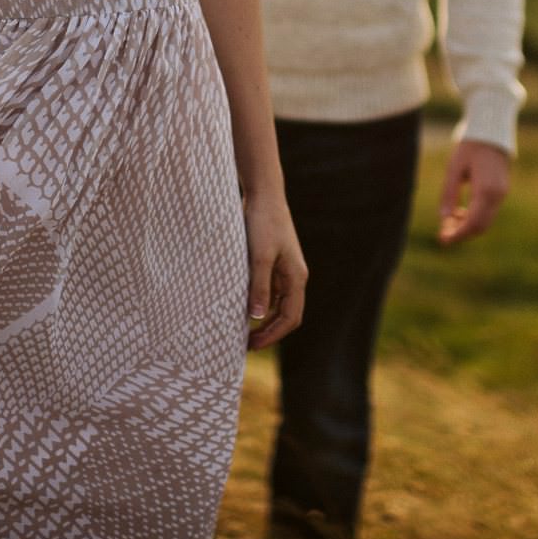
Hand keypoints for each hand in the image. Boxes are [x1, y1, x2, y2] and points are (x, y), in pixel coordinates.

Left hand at [241, 191, 306, 349]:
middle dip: (268, 332)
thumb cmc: (263, 222)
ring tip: (241, 330)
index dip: (273, 335)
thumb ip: (259, 286)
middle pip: (286, 315)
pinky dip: (258, 302)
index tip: (251, 344)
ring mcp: (284, 270)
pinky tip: (241, 306)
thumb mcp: (259, 256)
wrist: (264, 194)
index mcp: (296, 278)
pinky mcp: (273, 262)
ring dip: (263, 319)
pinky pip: (269, 290)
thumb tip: (258, 318)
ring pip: (278, 304)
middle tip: (244, 344)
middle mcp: (294, 277)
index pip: (291, 318)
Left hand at [437, 139, 509, 245]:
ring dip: (467, 225)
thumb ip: (449, 194)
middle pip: (480, 227)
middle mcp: (497, 196)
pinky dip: (474, 216)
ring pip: (485, 221)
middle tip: (442, 233)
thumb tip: (444, 218)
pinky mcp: (502, 191)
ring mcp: (502, 194)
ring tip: (449, 219)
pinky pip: (488, 212)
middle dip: (461, 233)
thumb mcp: (454, 168)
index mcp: (485, 191)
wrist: (492, 131)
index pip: (472, 223)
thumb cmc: (470, 147)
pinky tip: (460, 210)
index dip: (457, 235)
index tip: (443, 240)